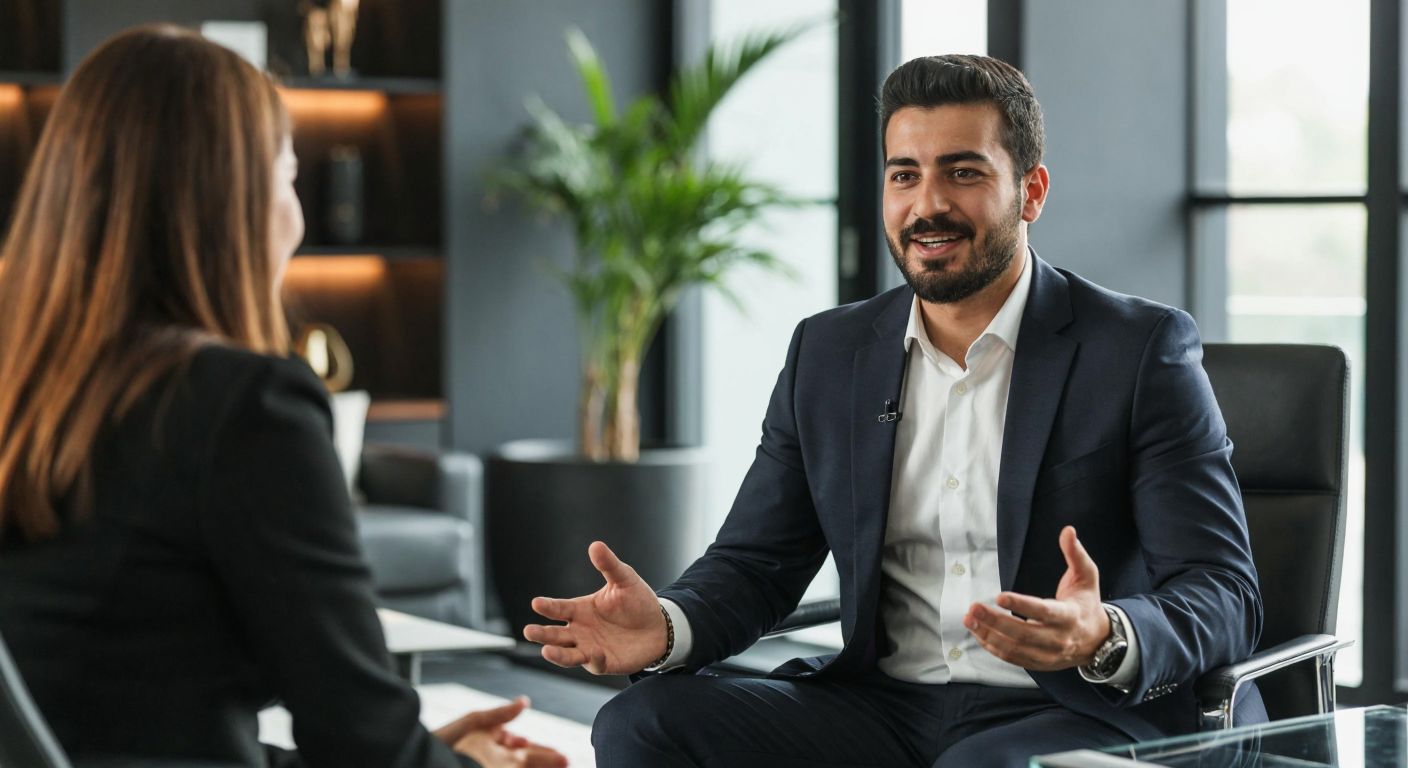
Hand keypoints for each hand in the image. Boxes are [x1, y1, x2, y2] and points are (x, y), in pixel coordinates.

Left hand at [434, 696, 567, 767]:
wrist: (420, 762)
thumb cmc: (438, 743)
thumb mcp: (472, 723)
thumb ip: (500, 714)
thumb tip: (525, 702)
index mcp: (486, 743)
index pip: (519, 748)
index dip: (540, 750)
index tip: (559, 755)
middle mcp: (489, 759)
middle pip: (525, 762)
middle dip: (546, 762)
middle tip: (568, 763)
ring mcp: (489, 767)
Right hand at [523, 541, 668, 674]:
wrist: (659, 626)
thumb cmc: (637, 601)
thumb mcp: (624, 579)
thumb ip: (608, 565)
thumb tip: (595, 545)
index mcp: (580, 610)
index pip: (559, 608)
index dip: (547, 606)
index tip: (536, 603)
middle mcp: (580, 631)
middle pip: (555, 634)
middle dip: (542, 634)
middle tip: (529, 631)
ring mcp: (590, 648)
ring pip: (568, 654)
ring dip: (556, 654)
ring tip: (546, 650)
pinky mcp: (605, 663)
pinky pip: (595, 663)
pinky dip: (593, 660)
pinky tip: (594, 653)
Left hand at [962, 526, 1109, 670]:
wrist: (1098, 640)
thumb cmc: (1087, 603)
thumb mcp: (1087, 577)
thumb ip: (1076, 554)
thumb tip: (1068, 530)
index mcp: (1070, 616)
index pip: (1043, 612)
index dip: (1021, 605)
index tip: (999, 596)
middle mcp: (1059, 639)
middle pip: (1023, 633)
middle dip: (995, 621)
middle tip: (973, 607)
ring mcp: (1048, 655)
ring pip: (1014, 648)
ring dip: (988, 634)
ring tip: (969, 619)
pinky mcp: (1039, 664)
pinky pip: (1013, 658)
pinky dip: (993, 647)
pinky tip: (978, 633)